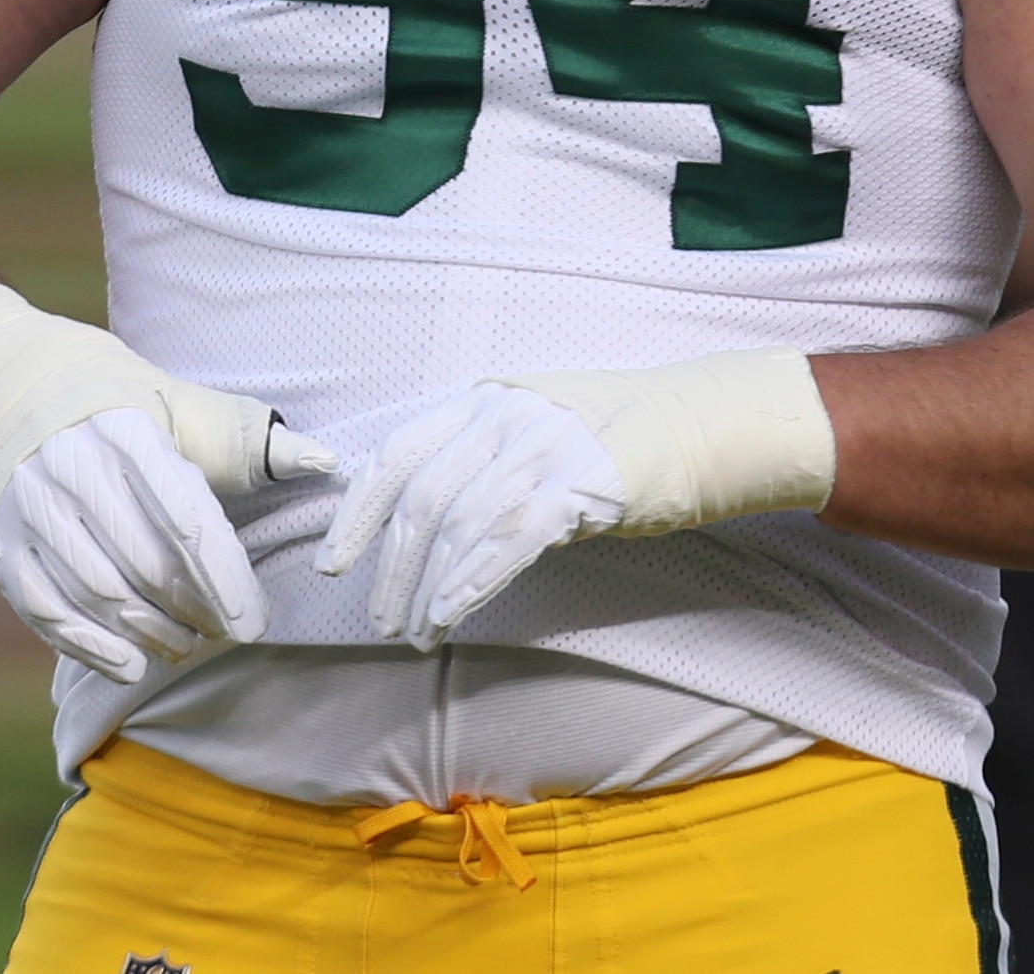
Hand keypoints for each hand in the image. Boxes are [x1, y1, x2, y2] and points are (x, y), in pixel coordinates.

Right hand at [0, 282, 336, 676]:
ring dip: (148, 633)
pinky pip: (44, 609)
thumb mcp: (178, 400)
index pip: (184, 517)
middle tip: (225, 633)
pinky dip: (88, 646)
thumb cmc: (113, 397)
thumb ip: (252, 440)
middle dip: (192, 611)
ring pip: (97, 593)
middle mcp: (69, 467)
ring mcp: (27, 508)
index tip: (252, 622)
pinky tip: (129, 662)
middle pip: (142, 564)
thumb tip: (326, 463)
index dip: (223, 578)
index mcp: (123, 429)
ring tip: (185, 646)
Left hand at [315, 384, 625, 650]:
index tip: (334, 562)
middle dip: (389, 567)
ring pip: (458, 527)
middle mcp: (503, 417)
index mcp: (482, 400)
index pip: (397, 453)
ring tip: (415, 633)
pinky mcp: (578, 486)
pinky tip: (450, 615)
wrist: (699, 425)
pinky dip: (470, 583)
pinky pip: (506, 541)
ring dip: (427, 589)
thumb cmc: (614, 432)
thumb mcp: (531, 422)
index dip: (357, 511)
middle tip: (379, 619)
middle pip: (421, 499)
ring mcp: (540, 448)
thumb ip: (476, 452)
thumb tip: (414, 512)